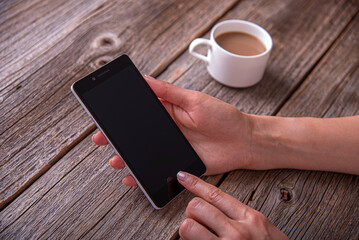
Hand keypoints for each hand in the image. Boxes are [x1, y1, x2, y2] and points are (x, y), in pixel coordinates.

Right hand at [93, 75, 254, 185]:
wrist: (244, 141)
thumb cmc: (223, 117)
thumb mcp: (195, 100)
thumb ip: (169, 92)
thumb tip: (145, 78)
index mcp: (169, 112)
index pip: (140, 114)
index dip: (121, 117)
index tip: (104, 119)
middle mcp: (167, 131)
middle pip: (138, 136)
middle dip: (118, 139)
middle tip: (102, 141)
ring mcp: (172, 149)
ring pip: (145, 154)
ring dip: (128, 158)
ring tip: (117, 161)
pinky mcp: (179, 165)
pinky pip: (158, 171)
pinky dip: (145, 176)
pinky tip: (134, 179)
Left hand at [177, 171, 288, 239]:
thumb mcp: (261, 227)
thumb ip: (239, 215)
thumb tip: (212, 204)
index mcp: (250, 218)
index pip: (215, 194)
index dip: (195, 183)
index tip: (183, 176)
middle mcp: (237, 232)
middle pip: (196, 207)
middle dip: (192, 213)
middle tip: (198, 222)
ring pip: (188, 227)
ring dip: (189, 231)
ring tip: (199, 236)